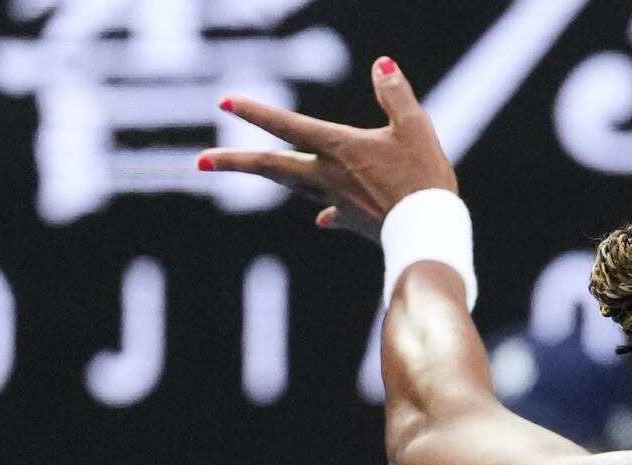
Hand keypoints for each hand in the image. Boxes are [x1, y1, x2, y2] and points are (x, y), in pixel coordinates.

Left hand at [197, 56, 454, 239]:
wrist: (430, 233)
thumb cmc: (423, 178)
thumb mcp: (415, 128)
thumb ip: (396, 94)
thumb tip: (382, 64)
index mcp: (337, 148)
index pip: (286, 125)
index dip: (255, 112)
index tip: (223, 103)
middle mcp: (328, 175)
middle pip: (272, 166)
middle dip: (234, 162)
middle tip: (201, 161)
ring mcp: (339, 202)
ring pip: (294, 187)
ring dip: (269, 177)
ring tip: (250, 170)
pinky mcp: (357, 223)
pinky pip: (333, 215)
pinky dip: (325, 213)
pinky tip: (321, 218)